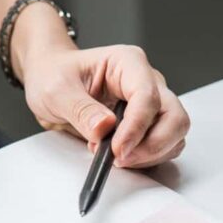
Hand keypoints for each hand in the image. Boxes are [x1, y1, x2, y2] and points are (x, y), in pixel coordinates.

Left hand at [12, 7, 188, 167]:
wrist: (48, 80)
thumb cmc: (53, 74)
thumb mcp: (56, 89)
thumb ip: (81, 109)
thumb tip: (104, 128)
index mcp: (128, 63)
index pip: (148, 96)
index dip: (136, 127)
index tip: (118, 149)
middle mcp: (146, 81)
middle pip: (174, 116)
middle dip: (154, 144)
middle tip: (122, 159)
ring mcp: (150, 104)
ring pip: (174, 133)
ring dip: (151, 154)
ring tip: (115, 157)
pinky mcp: (146, 124)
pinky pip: (162, 146)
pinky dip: (147, 158)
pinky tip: (120, 156)